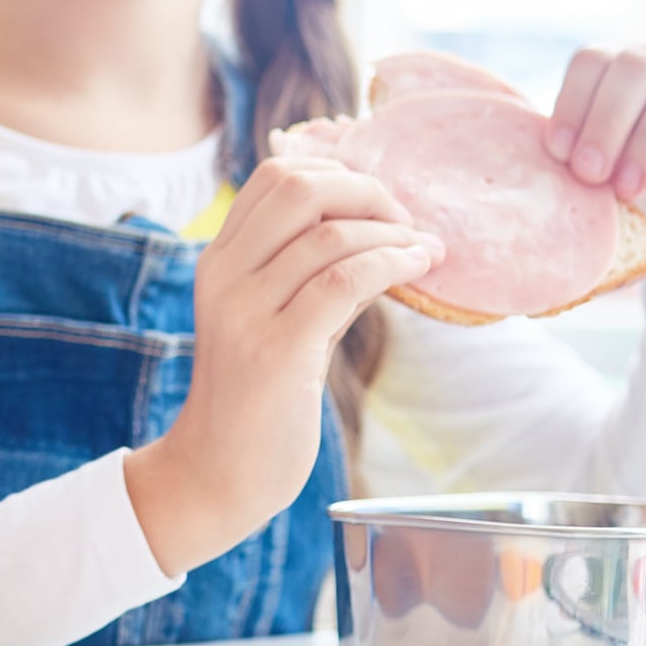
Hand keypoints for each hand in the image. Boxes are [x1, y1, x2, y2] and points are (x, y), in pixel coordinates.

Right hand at [126, 157, 443, 575]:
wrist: (218, 471)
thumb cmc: (257, 399)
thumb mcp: (280, 321)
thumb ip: (315, 275)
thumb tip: (382, 235)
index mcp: (219, 259)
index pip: (275, 178)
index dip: (338, 174)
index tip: (379, 205)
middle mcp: (224, 274)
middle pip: (296, 187)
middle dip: (365, 190)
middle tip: (404, 219)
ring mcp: (245, 310)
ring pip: (328, 235)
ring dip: (393, 234)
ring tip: (426, 250)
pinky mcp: (277, 349)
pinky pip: (341, 282)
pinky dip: (390, 264)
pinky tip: (417, 269)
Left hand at [547, 36, 645, 274]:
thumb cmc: (641, 181)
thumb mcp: (603, 163)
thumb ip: (580, 148)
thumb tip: (540, 151)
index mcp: (627, 60)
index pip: (593, 59)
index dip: (572, 102)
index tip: (558, 153)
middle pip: (635, 65)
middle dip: (606, 122)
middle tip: (589, 174)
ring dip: (645, 140)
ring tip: (627, 187)